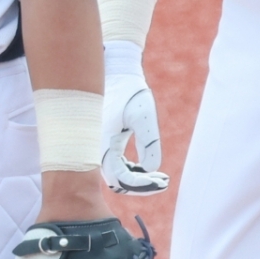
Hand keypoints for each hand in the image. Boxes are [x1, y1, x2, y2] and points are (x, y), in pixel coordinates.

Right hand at [101, 40, 168, 194]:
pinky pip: (114, 167)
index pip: (121, 178)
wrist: (114, 72)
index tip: (163, 182)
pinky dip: (130, 171)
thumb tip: (151, 169)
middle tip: (164, 181)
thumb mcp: (143, 115)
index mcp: (101, 144)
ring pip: (115, 177)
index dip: (143, 185)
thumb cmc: (128, 91)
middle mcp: (95, 149)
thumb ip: (149, 143)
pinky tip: (147, 168)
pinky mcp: (102, 144)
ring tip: (161, 177)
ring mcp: (97, 148)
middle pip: (117, 183)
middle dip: (141, 186)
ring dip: (137, 180)